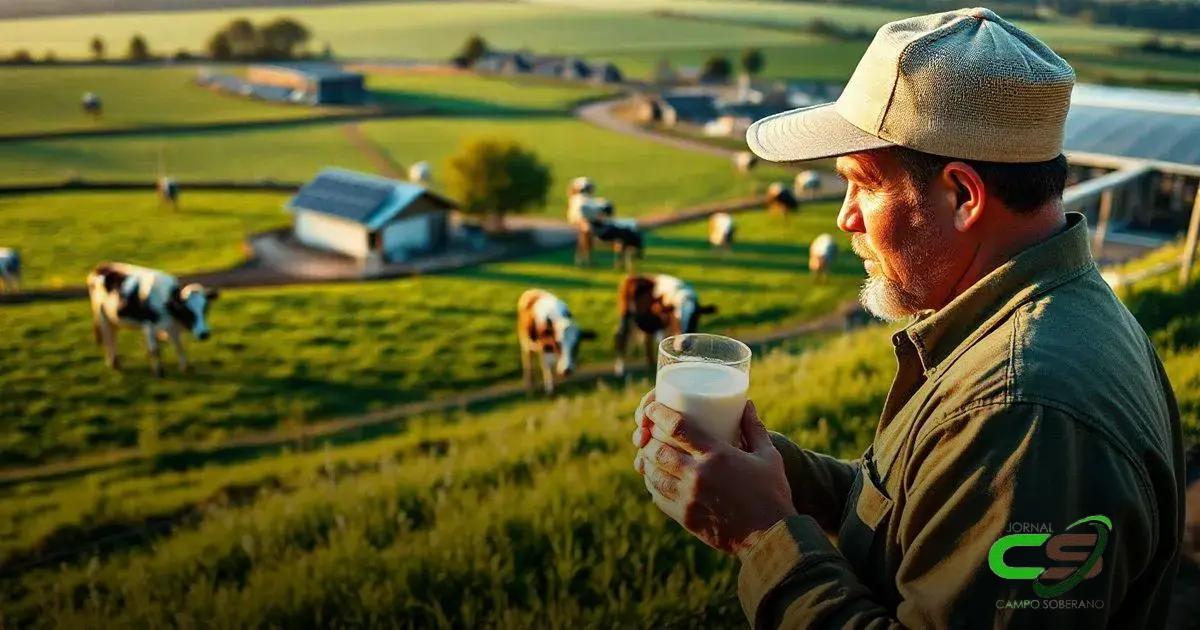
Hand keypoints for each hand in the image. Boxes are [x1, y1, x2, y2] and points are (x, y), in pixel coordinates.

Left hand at [632, 391, 797, 554]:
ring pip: (654, 474)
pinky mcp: (685, 517)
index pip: (677, 427)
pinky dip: (652, 484)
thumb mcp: (768, 456)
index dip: (659, 415)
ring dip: (647, 461)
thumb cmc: (772, 493)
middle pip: (658, 450)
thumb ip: (754, 428)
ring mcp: (689, 498)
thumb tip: (747, 403)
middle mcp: (698, 476)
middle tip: (648, 433)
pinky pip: (658, 497)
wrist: (771, 537)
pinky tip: (656, 478)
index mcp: (717, 456)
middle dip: (648, 439)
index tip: (652, 410)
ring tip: (648, 453)